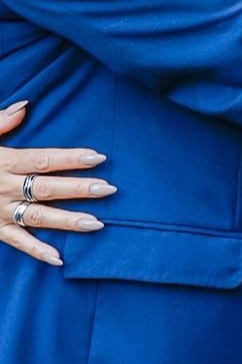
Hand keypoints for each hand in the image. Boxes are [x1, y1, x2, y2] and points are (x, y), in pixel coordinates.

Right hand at [0, 100, 114, 266]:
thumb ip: (0, 121)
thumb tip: (25, 106)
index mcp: (4, 162)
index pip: (43, 160)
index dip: (70, 158)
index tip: (99, 157)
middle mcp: (3, 188)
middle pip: (46, 189)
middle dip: (79, 189)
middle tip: (109, 189)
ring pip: (37, 217)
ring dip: (67, 221)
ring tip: (97, 223)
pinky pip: (16, 242)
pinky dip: (36, 250)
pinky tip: (60, 257)